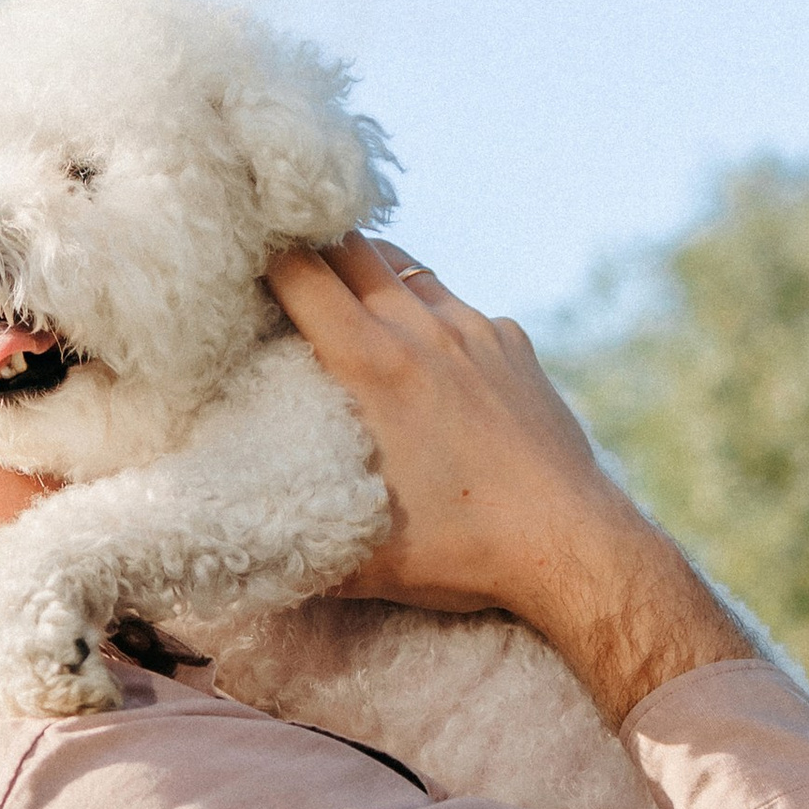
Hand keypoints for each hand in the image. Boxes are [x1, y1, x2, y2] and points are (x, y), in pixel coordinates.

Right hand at [266, 236, 751, 718]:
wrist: (573, 544)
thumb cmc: (463, 552)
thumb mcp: (360, 560)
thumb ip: (292, 546)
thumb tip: (236, 554)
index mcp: (372, 365)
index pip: (299, 272)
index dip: (261, 254)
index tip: (235, 260)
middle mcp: (423, 329)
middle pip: (350, 247)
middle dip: (309, 247)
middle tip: (281, 265)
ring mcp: (475, 329)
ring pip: (406, 269)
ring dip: (370, 273)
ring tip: (346, 297)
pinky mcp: (513, 344)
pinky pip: (457, 306)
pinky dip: (428, 312)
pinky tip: (423, 350)